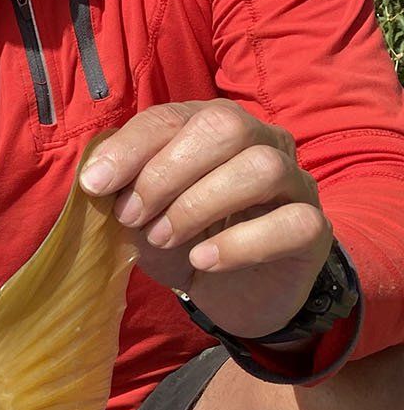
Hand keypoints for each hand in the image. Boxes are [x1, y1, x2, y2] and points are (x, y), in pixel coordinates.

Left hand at [80, 101, 330, 338]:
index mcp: (212, 128)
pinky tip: (202, 260)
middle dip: (166, 173)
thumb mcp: (141, 214)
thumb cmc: (184, 241)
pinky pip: (293, 222)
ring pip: (261, 168)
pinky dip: (240, 243)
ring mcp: (295, 182)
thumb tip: (95, 178)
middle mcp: (261, 143)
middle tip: (132, 217)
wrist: (232, 293)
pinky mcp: (315, 227)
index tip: (96, 185)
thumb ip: (122, 190)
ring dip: (198, 204)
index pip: (173, 116)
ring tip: (163, 237)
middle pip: (224, 128)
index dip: (131, 147)